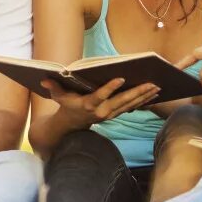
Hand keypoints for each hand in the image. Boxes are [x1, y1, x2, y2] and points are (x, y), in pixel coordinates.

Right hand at [43, 77, 161, 128]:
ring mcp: (110, 114)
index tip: (120, 78)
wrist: (72, 124)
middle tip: (152, 83)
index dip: (110, 88)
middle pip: (121, 101)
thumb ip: (53, 87)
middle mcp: (101, 111)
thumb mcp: (58, 96)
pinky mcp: (116, 114)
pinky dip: (144, 101)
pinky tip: (155, 94)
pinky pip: (132, 107)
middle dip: (137, 92)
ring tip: (157, 86)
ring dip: (144, 96)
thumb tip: (43, 80)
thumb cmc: (67, 105)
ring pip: (130, 105)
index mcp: (88, 104)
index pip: (100, 96)